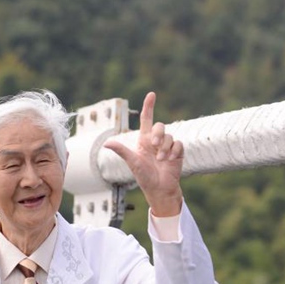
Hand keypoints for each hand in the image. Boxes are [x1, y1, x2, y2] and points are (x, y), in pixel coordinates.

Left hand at [104, 92, 183, 216]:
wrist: (160, 189)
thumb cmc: (144, 177)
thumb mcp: (132, 162)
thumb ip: (121, 151)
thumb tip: (106, 143)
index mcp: (144, 141)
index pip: (146, 119)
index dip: (149, 106)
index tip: (151, 94)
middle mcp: (156, 141)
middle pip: (160, 126)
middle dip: (158, 134)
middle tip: (154, 145)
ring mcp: (167, 146)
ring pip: (169, 136)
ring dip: (164, 148)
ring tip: (161, 160)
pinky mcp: (178, 152)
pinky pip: (178, 144)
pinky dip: (174, 151)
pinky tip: (170, 160)